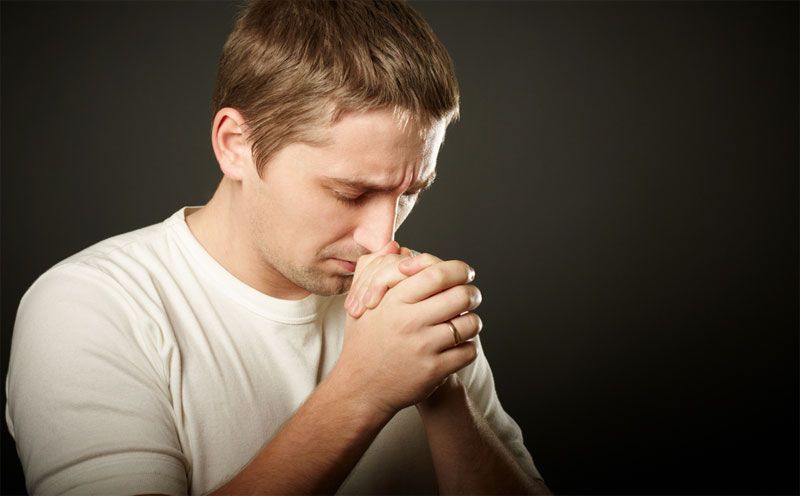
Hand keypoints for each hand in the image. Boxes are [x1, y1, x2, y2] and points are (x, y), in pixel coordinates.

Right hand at [333, 249, 482, 416]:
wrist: (360, 388)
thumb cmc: (364, 341)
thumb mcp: (362, 304)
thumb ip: (377, 271)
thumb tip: (394, 245)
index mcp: (394, 300)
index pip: (438, 273)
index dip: (459, 269)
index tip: (465, 272)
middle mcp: (409, 321)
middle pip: (461, 295)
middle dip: (472, 294)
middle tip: (471, 296)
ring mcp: (423, 346)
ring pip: (470, 323)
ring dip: (471, 322)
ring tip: (463, 323)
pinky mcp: (434, 370)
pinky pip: (468, 351)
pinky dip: (468, 347)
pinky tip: (457, 347)